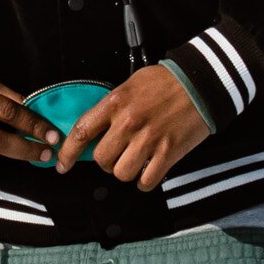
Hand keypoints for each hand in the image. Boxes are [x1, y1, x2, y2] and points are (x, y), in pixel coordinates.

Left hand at [66, 65, 211, 190]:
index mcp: (115, 103)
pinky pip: (146, 181)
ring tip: (135, 162)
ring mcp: (149, 140)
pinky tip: (149, 171)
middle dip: (106, 162)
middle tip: (117, 155)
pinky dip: (145, 181)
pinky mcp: (168, 153)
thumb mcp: (131, 84)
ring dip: (126, 171)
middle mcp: (128, 123)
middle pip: (101, 159)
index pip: (81, 132)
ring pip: (122, 173)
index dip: (68, 153)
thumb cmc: (166, 81)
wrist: (201, 83)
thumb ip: (112, 107)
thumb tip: (97, 129)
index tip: (62, 165)